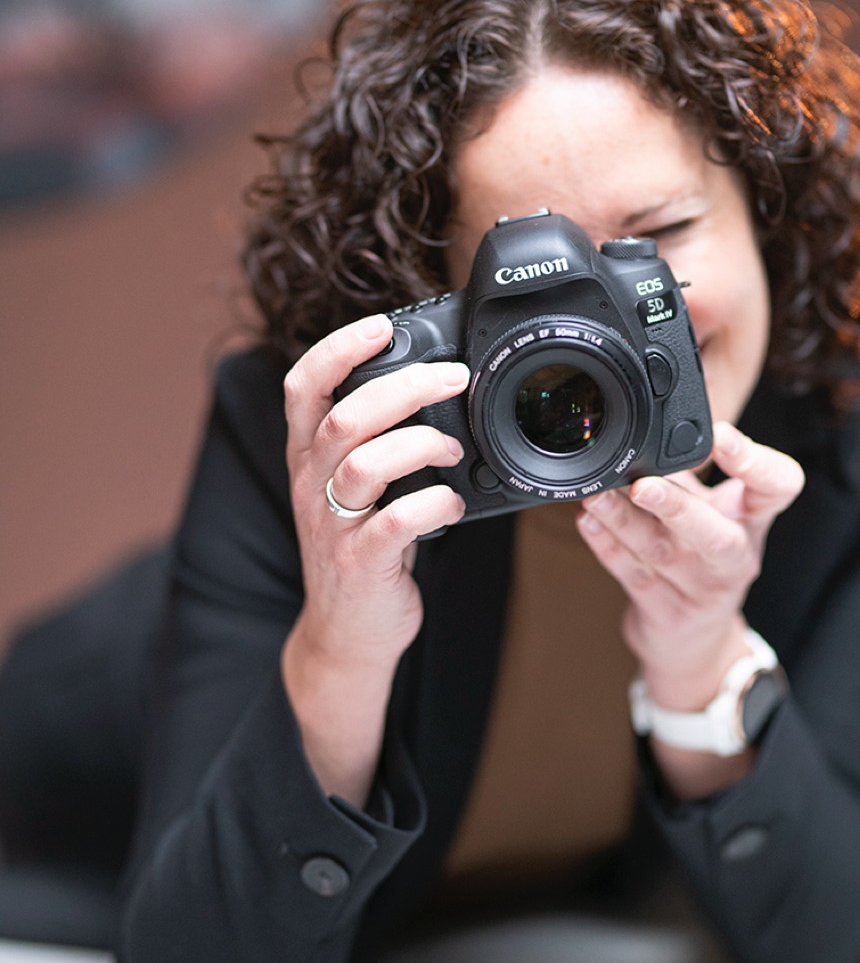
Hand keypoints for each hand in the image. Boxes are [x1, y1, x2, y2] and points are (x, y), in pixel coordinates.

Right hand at [281, 313, 469, 804]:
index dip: (338, 350)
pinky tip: (452, 500)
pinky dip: (434, 503)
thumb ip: (373, 440)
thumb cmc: (361, 549)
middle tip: (454, 377)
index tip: (382, 328)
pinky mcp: (361, 564)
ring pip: (365, 464)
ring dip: (421, 445)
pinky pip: (396, 523)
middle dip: (404, 387)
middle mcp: (312, 486)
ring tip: (454, 448)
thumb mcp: (351, 488)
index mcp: (308, 458)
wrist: (347, 634)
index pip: (302, 387)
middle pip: (344, 417)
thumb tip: (429, 386)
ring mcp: (332, 527)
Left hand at [577, 422, 803, 796]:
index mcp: (752, 520)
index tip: (723, 434)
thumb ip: (687, 468)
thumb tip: (653, 418)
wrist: (693, 641)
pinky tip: (588, 523)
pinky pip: (633, 576)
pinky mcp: (666, 612)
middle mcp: (734, 556)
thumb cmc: (699, 557)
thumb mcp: (709, 508)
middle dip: (678, 508)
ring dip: (624, 522)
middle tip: (643, 485)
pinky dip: (608, 548)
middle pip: (716, 535)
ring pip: (662, 554)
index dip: (756, 462)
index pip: (779, 486)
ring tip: (597, 496)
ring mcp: (700, 590)